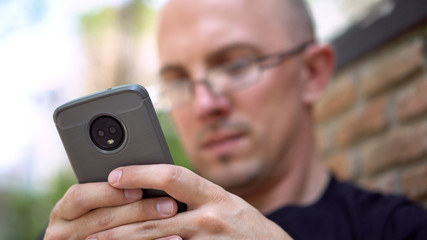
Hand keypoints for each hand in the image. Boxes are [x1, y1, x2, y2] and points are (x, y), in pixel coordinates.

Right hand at [44, 182, 178, 239]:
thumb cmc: (94, 217)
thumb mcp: (92, 203)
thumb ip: (109, 191)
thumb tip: (143, 170)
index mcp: (64, 211)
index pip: (81, 196)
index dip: (110, 192)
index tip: (138, 190)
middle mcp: (63, 232)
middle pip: (103, 219)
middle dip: (139, 210)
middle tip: (170, 205)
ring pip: (112, 239)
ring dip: (149, 230)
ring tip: (174, 224)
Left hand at [87, 164, 292, 239]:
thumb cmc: (246, 226)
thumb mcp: (225, 203)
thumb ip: (195, 196)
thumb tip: (156, 187)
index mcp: (215, 195)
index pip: (172, 176)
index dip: (141, 174)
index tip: (114, 175)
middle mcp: (211, 217)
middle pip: (154, 216)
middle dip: (118, 220)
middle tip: (91, 223)